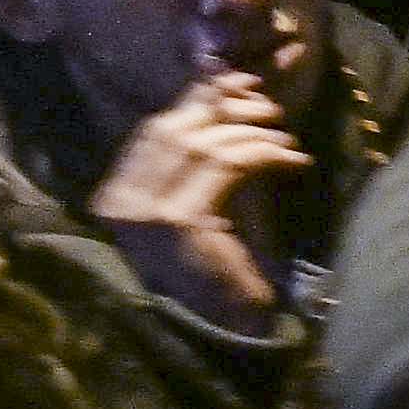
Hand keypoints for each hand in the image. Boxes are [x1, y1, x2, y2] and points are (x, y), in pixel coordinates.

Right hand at [90, 71, 305, 329]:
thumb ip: (205, 160)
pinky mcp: (181, 221)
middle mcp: (120, 203)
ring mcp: (146, 212)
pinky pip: (227, 165)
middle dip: (222, 106)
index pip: (153, 130)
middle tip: (267, 104)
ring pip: (200, 142)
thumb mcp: (205, 202)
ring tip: (285, 137)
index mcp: (116, 197)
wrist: (222, 327)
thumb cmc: (220, 267)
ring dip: (251, 131)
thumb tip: (230, 98)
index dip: (196, 100)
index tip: (235, 82)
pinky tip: (292, 159)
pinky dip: (264, 153)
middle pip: (171, 128)